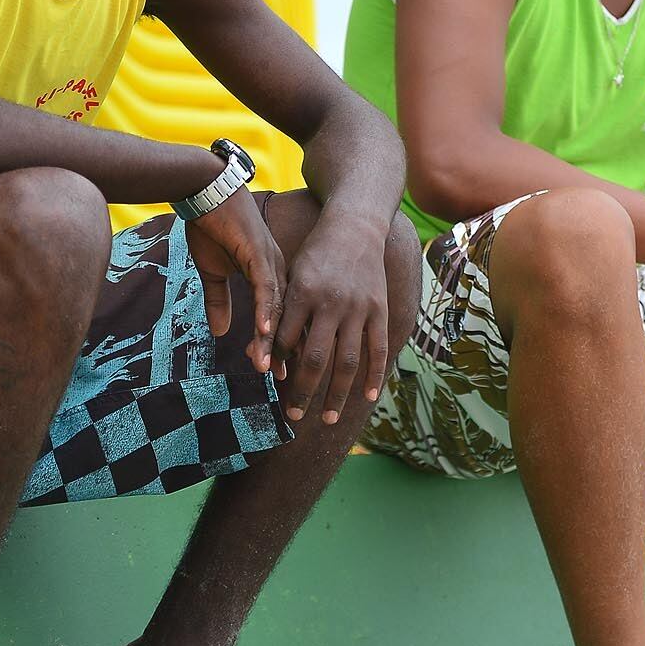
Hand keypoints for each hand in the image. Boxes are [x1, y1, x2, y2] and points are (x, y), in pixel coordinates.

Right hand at [187, 189, 286, 376]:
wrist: (205, 190)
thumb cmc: (211, 226)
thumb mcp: (213, 272)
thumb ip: (219, 301)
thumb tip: (221, 332)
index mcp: (269, 275)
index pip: (276, 317)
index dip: (276, 345)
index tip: (276, 371)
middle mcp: (276, 271)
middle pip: (283, 318)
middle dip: (281, 350)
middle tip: (281, 379)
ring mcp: (269, 262)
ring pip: (275, 309)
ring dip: (272, 339)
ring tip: (269, 367)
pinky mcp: (258, 253)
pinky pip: (264, 287)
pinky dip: (265, 311)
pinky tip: (264, 332)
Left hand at [274, 209, 392, 425]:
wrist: (354, 227)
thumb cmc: (315, 255)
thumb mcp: (292, 275)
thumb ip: (282, 313)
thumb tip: (265, 354)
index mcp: (303, 293)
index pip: (286, 340)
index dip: (277, 365)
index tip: (272, 388)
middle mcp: (331, 303)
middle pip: (315, 359)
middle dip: (303, 392)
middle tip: (294, 416)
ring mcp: (358, 308)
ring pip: (347, 362)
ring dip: (337, 395)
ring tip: (327, 418)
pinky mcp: (379, 310)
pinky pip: (378, 349)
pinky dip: (373, 376)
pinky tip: (367, 399)